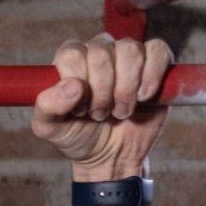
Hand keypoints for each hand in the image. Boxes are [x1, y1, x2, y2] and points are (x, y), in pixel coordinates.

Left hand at [31, 34, 172, 179]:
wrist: (112, 155)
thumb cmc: (77, 135)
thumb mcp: (49, 128)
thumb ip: (48, 105)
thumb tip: (73, 86)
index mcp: (69, 59)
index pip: (73, 55)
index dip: (79, 85)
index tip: (80, 110)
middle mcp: (97, 51)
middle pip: (101, 52)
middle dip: (102, 92)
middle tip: (101, 114)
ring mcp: (126, 55)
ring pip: (129, 49)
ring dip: (126, 87)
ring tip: (121, 111)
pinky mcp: (154, 62)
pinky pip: (158, 50)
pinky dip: (152, 75)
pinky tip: (144, 97)